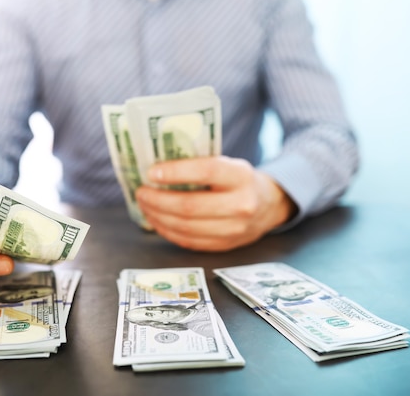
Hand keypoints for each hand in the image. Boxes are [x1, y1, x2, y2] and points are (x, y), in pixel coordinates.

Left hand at [135, 156, 297, 251]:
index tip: (152, 172)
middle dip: (158, 200)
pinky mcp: (225, 246)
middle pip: (190, 206)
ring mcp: (234, 230)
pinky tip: (157, 220)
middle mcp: (241, 205)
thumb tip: (157, 169)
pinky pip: (189, 241)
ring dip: (158, 217)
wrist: (268, 206)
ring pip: (186, 227)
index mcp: (241, 176)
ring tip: (145, 206)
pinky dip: (167, 231)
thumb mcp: (228, 164)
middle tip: (141, 192)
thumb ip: (200, 165)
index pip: (206, 172)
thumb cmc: (239, 180)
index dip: (175, 172)